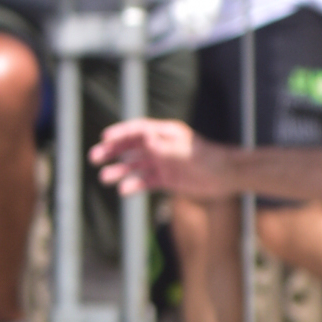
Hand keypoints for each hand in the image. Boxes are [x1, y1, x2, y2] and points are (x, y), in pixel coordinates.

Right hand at [92, 115, 217, 197]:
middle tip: (95, 157)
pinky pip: (145, 182)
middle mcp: (160, 146)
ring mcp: (162, 163)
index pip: (138, 130)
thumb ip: (165, 147)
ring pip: (135, 166)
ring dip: (120, 171)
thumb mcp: (186, 151)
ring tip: (104, 177)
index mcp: (165, 133)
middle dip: (112, 151)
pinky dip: (134, 186)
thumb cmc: (209, 158)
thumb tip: (146, 140)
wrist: (226, 176)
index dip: (120, 133)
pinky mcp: (166, 180)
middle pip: (131, 147)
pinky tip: (124, 191)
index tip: (104, 138)